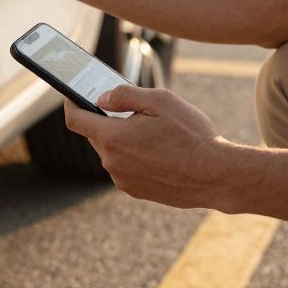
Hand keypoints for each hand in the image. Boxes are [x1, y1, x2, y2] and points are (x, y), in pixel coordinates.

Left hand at [64, 85, 226, 208]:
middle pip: (96, 136)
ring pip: (112, 153)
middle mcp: (112, 163)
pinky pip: (125, 168)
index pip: (76, 120)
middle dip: (106, 120)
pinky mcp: (136, 191)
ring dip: (122, 140)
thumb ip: (125, 95)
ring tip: (152, 132)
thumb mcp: (161, 101)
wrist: (216, 175)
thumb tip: (102, 98)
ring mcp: (123, 179)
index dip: (71, 103)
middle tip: (128, 110)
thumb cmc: (191, 136)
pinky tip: (158, 151)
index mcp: (113, 138)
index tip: (73, 95)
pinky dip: (133, 157)